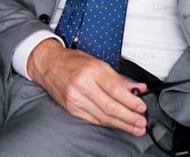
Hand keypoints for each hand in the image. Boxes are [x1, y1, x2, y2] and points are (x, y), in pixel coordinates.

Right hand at [27, 39, 147, 135]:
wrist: (48, 64)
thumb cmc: (72, 61)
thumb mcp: (98, 62)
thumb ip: (118, 78)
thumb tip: (137, 88)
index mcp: (91, 71)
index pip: (116, 90)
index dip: (131, 101)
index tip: (142, 107)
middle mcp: (82, 85)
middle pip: (110, 107)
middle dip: (129, 117)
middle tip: (141, 122)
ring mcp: (75, 99)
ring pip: (102, 117)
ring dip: (121, 124)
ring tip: (134, 127)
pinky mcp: (72, 108)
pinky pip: (93, 119)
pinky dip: (107, 123)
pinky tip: (117, 124)